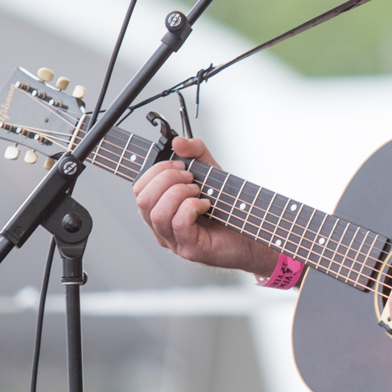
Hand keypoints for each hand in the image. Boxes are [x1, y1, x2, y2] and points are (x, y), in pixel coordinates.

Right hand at [132, 136, 276, 275]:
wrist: (252, 229)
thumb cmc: (227, 206)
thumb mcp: (210, 170)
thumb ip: (195, 151)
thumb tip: (177, 143)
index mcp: (160, 208)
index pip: (139, 188)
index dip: (156, 171)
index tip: (180, 165)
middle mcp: (161, 226)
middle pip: (143, 199)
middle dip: (167, 179)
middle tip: (190, 177)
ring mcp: (173, 240)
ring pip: (157, 213)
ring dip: (179, 193)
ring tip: (198, 191)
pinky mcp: (189, 248)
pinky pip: (178, 223)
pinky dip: (192, 207)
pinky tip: (206, 205)